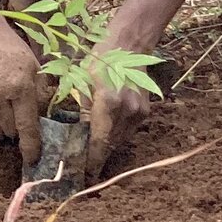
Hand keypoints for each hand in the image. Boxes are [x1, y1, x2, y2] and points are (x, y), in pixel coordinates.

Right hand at [0, 23, 46, 167]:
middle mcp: (0, 95)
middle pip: (11, 131)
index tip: (34, 160)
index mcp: (21, 88)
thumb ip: (43, 95)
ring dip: (4, 130)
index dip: (31, 147)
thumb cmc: (15, 53)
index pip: (27, 127)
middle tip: (24, 126)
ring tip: (10, 119)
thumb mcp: (36, 70)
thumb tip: (52, 120)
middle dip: (18, 133)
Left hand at [83, 59, 155, 180]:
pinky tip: (106, 133)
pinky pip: (128, 131)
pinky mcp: (145, 112)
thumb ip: (81, 109)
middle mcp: (127, 111)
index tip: (85, 176)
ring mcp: (139, 112)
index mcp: (108, 103)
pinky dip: (116, 135)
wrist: (130, 45)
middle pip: (111, 144)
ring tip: (92, 153)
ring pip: (120, 139)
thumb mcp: (82, 81)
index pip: (100, 142)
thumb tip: (76, 133)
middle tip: (84, 168)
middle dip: (98, 157)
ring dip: (107, 147)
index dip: (93, 162)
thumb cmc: (100, 59)